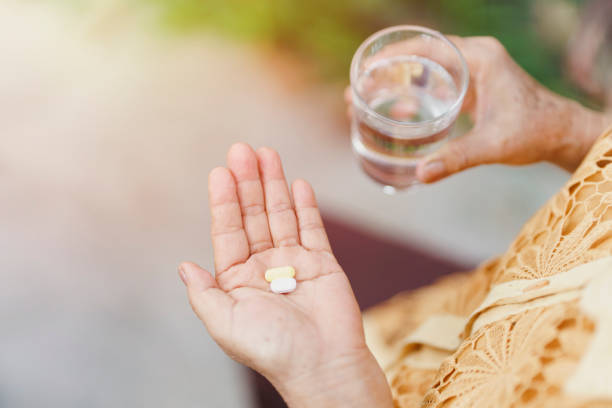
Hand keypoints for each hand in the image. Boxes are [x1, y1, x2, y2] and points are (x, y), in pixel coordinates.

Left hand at [179, 144, 391, 407]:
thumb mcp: (224, 323)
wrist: (322, 364)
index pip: (228, 230)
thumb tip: (184, 266)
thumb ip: (203, 292)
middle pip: (253, 215)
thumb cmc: (272, 349)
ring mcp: (294, 262)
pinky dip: (305, 205)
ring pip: (281, 214)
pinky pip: (312, 228)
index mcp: (237, 279)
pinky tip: (297, 183)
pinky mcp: (322, 263)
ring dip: (274, 184)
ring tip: (267, 154)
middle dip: (248, 182)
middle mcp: (264, 266)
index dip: (223, 201)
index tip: (219, 172)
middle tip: (242, 150)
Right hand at [346, 36, 609, 181]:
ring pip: (426, 69)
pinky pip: (436, 82)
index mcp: (481, 58)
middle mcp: (475, 57)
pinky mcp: (473, 85)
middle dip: (387, 71)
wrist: (560, 133)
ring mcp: (474, 70)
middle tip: (357, 90)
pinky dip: (414, 93)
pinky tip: (397, 110)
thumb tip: (420, 175)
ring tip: (367, 100)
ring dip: (398, 82)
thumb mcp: (493, 145)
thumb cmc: (534, 132)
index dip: (394, 55)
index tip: (366, 68)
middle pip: (421, 56)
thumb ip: (457, 158)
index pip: (428, 46)